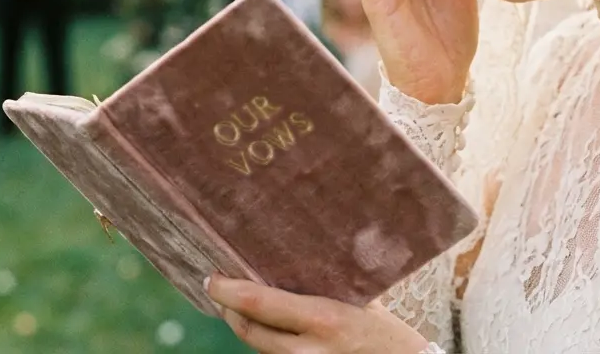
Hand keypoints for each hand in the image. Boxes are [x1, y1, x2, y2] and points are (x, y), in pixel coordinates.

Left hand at [207, 274, 429, 353]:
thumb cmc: (388, 332)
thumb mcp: (360, 300)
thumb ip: (326, 283)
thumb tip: (293, 255)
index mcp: (322, 319)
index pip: (257, 303)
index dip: (226, 290)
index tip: (212, 277)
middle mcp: (306, 350)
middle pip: (246, 330)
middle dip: (227, 309)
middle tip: (219, 287)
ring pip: (257, 347)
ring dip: (245, 325)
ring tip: (239, 302)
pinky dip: (264, 341)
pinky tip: (264, 325)